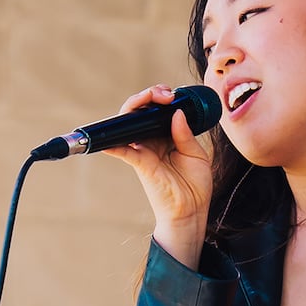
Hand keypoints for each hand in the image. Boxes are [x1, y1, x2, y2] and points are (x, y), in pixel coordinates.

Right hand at [102, 86, 214, 267]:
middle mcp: (151, 141)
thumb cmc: (194, 185)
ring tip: (152, 97)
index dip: (161, 97)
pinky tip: (108, 138)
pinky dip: (112, 143)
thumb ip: (186, 133)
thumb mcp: (196, 154)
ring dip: (136, 105)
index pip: (156, 110)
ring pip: (128, 123)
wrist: (192, 211)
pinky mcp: (140, 164)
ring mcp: (143, 151)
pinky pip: (122, 151)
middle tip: (165, 94)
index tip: (173, 95)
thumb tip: (177, 112)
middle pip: (139, 111)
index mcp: (165, 136)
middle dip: (149, 95)